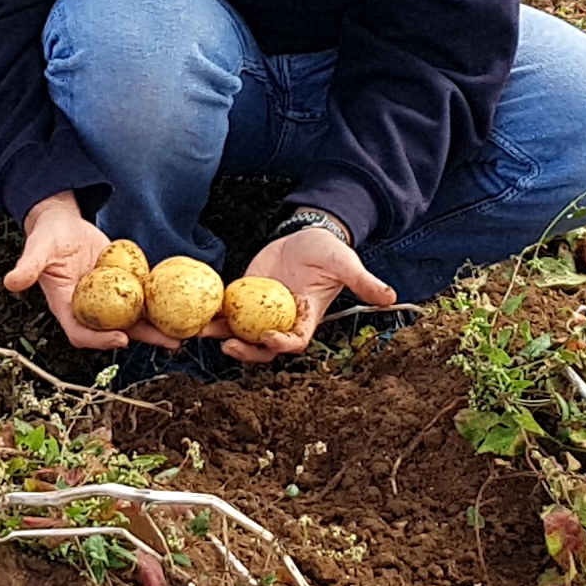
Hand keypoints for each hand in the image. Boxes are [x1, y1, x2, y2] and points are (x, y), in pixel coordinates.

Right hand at [3, 192, 178, 350]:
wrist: (61, 222)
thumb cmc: (46, 235)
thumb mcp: (37, 248)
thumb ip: (28, 266)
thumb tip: (11, 281)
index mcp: (66, 306)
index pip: (82, 332)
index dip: (100, 340)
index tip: (121, 339)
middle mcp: (89, 307)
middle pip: (117, 330)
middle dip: (145, 339)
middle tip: (172, 344)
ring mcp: (108, 297)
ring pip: (136, 317)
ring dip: (160, 325)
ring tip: (186, 332)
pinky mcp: (123, 283)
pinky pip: (143, 295)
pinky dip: (162, 301)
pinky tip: (184, 304)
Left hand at [202, 220, 395, 363]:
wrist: (308, 234)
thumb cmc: (329, 250)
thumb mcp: (346, 264)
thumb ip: (363, 281)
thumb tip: (390, 296)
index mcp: (306, 317)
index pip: (295, 341)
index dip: (281, 344)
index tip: (268, 338)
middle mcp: (282, 319)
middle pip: (262, 346)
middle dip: (245, 351)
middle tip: (226, 346)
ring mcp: (261, 309)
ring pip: (240, 332)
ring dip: (221, 335)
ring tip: (199, 332)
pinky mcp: (245, 294)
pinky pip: (227, 309)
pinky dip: (213, 313)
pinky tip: (195, 311)